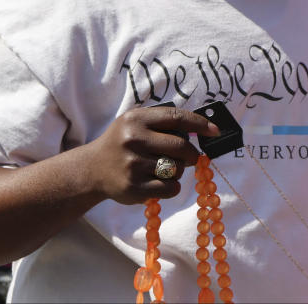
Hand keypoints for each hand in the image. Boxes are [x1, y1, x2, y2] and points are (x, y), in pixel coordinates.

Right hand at [82, 106, 219, 204]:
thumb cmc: (122, 142)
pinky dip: (171, 186)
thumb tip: (201, 127)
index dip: (199, 124)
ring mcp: (133, 165)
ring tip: (164, 168)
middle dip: (191, 154)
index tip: (215, 131)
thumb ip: (163, 122)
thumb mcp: (135, 122)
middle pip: (181, 146)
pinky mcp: (134, 188)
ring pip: (177, 169)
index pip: (176, 118)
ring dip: (178, 170)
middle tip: (190, 157)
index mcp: (136, 119)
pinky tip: (159, 181)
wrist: (92, 169)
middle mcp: (134, 140)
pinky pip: (170, 188)